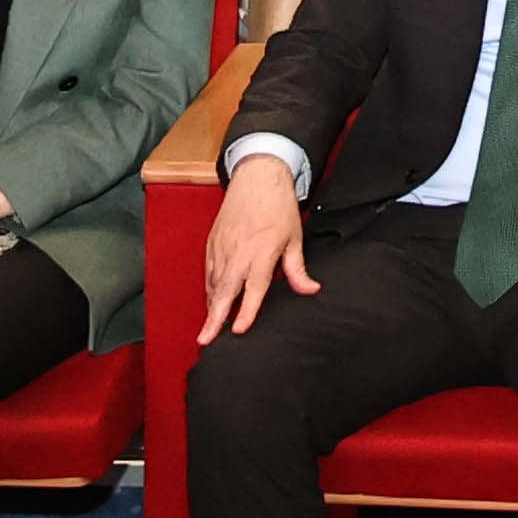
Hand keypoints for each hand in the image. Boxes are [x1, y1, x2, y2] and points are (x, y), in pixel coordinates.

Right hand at [203, 154, 317, 336]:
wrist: (257, 176)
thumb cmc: (278, 206)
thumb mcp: (295, 238)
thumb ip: (298, 269)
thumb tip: (311, 290)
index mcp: (261, 252)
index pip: (253, 289)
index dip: (246, 311)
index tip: (239, 330)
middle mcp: (238, 252)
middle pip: (224, 292)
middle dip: (213, 319)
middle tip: (205, 340)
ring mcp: (222, 248)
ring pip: (213, 284)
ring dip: (211, 307)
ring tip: (209, 331)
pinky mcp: (213, 243)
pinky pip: (209, 272)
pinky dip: (210, 289)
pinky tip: (212, 302)